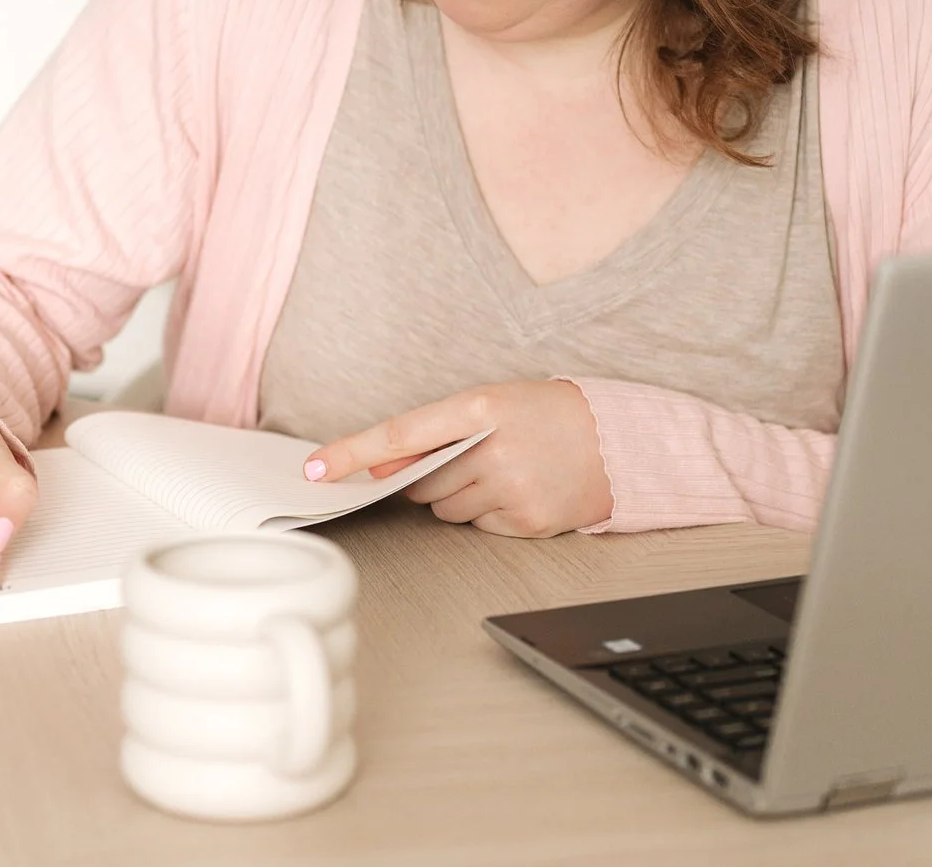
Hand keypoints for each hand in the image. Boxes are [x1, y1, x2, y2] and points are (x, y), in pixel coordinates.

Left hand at [305, 380, 610, 536]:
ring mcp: (511, 488)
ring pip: (445, 510)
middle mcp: (493, 450)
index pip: (400, 433)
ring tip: (502, 472)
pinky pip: (477, 527)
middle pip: (421, 482)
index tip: (314, 469)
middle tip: (470, 458)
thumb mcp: (491, 404)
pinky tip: (518, 492)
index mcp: (480, 407)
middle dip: (430, 476)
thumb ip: (435, 432)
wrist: (617, 441)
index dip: (352, 453)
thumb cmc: (546, 415)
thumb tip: (379, 466)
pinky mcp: (526, 522)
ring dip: (459, 497)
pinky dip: (487, 514)